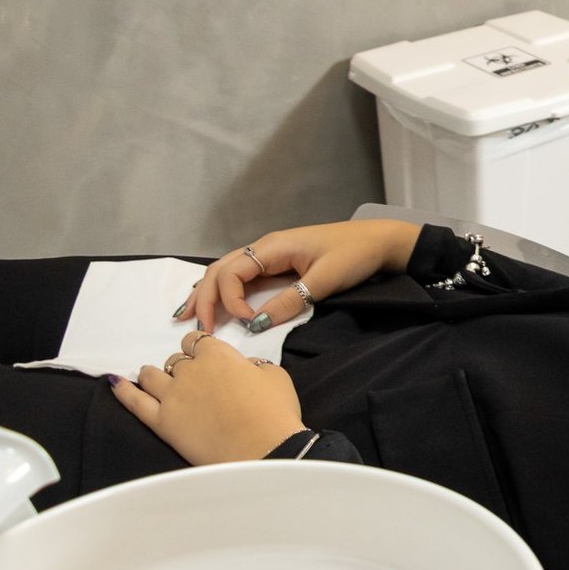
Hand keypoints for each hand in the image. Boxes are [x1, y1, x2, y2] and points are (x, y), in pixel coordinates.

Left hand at [110, 330, 304, 463]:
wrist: (263, 449)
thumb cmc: (274, 411)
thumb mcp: (275, 375)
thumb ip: (253, 365)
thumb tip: (242, 367)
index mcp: (218, 355)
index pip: (197, 340)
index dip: (200, 348)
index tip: (205, 357)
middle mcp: (190, 370)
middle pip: (176, 359)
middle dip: (183, 366)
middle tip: (193, 381)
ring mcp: (172, 396)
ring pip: (152, 375)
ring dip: (154, 374)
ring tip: (154, 377)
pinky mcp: (161, 422)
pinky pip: (134, 402)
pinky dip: (123, 391)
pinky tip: (115, 383)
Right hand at [173, 220, 420, 334]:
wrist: (380, 241)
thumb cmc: (355, 255)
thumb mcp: (324, 280)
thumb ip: (290, 302)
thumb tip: (254, 324)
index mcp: (273, 247)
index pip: (231, 273)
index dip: (228, 300)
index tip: (243, 323)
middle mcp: (265, 248)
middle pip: (220, 270)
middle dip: (203, 298)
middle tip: (194, 328)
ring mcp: (271, 254)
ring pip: (227, 271)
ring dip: (207, 293)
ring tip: (187, 316)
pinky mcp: (280, 263)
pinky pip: (243, 276)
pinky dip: (224, 289)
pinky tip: (216, 303)